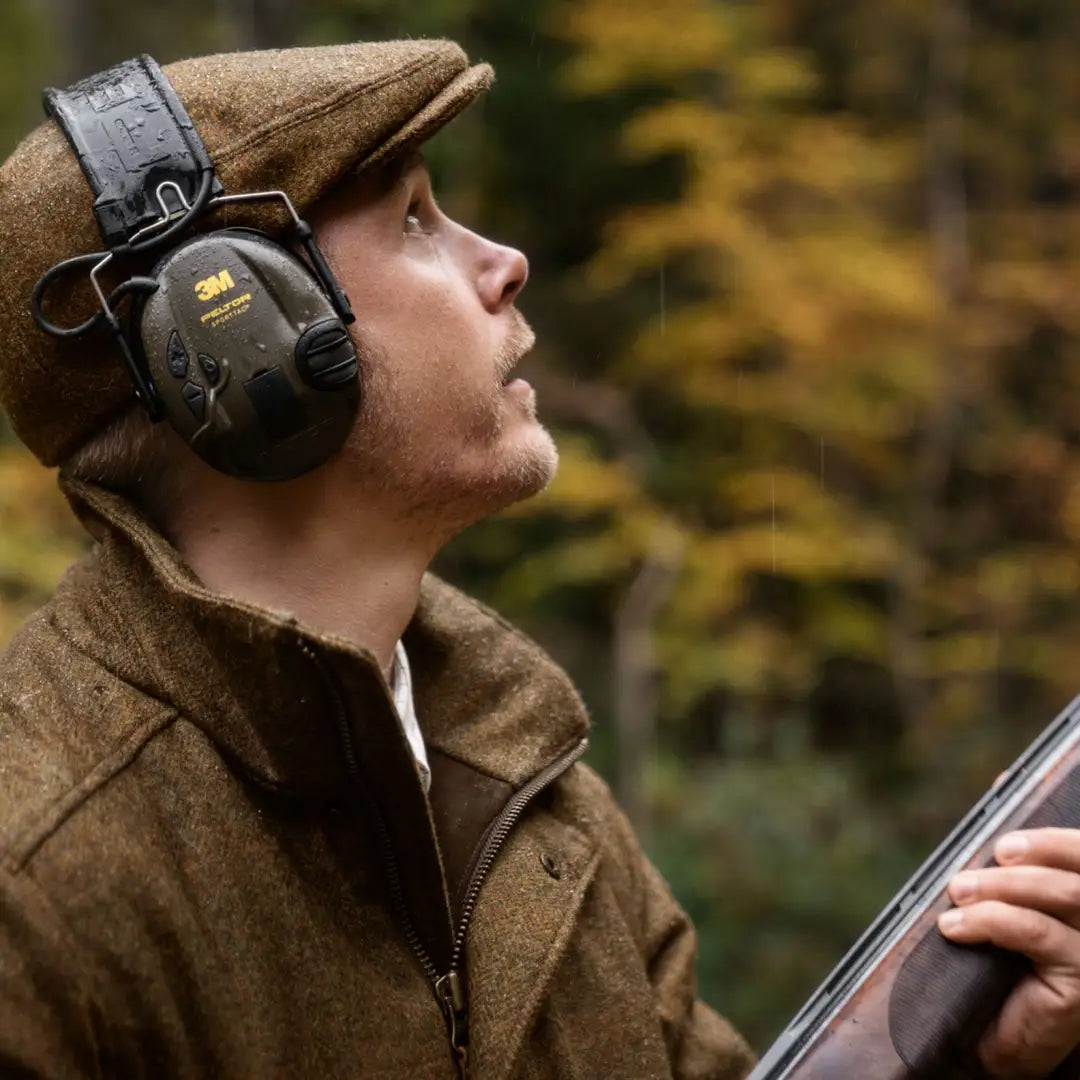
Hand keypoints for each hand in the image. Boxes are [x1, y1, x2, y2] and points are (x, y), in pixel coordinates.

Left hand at [940, 828, 1079, 1078]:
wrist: (989, 1033)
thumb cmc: (997, 957)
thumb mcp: (1003, 896)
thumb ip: (1010, 852)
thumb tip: (1003, 781)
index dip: (1053, 838)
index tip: (1003, 839)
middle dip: (1032, 854)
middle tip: (984, 860)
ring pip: (1062, 896)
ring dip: (1001, 885)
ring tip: (957, 891)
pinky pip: (1038, 933)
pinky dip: (992, 920)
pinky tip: (955, 925)